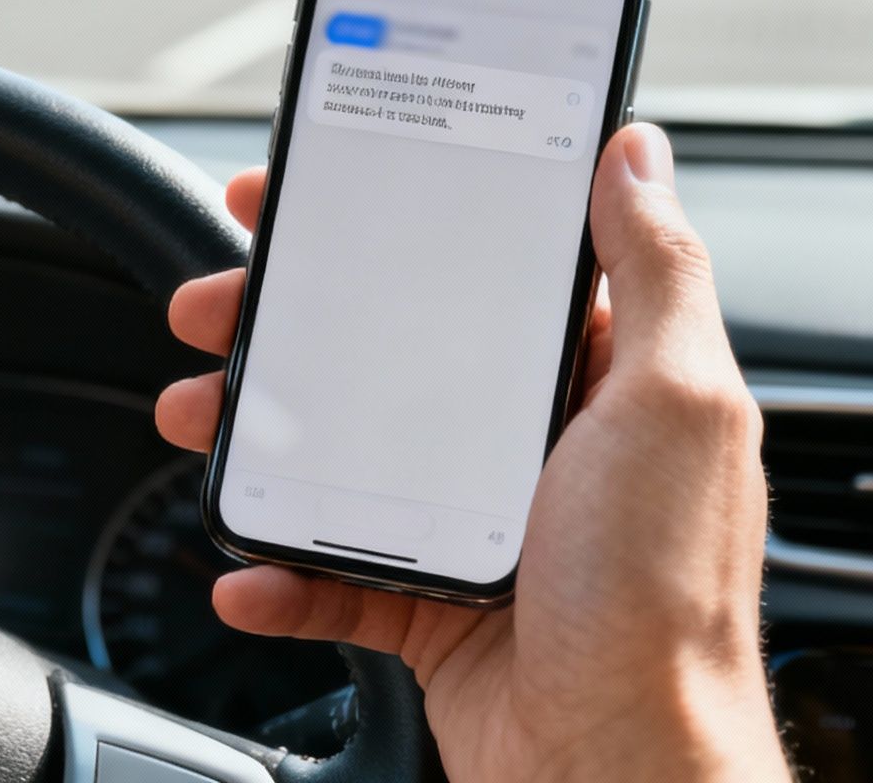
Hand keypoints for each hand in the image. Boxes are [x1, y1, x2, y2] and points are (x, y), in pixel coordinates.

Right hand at [157, 124, 788, 782]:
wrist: (622, 771)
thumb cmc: (662, 602)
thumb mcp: (675, 406)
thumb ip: (658, 273)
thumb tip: (636, 152)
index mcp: (595, 381)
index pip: (478, 270)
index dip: (389, 222)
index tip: (306, 196)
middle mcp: (534, 446)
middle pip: (386, 356)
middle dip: (288, 328)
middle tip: (217, 308)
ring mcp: (477, 528)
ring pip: (341, 457)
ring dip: (258, 439)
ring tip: (197, 419)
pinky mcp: (435, 610)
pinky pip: (335, 574)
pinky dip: (279, 573)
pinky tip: (244, 568)